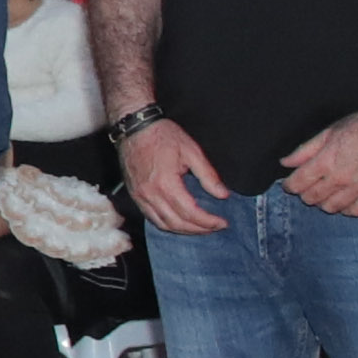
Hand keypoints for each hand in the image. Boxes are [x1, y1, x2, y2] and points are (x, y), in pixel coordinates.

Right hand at [123, 114, 233, 234]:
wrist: (134, 127)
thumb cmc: (162, 135)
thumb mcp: (192, 151)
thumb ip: (208, 175)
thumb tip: (223, 195)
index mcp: (166, 183)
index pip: (190, 212)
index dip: (208, 221)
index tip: (223, 223)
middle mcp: (150, 194)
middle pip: (177, 223)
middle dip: (199, 229)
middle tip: (215, 227)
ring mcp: (140, 196)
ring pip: (163, 224)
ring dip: (183, 230)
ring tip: (200, 228)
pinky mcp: (135, 195)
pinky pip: (151, 218)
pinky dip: (168, 224)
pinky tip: (180, 222)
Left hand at [279, 110, 357, 216]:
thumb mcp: (329, 132)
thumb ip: (305, 150)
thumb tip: (285, 163)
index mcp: (326, 161)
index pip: (298, 183)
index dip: (289, 185)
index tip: (290, 184)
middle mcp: (340, 178)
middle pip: (312, 198)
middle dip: (305, 194)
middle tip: (308, 187)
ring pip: (331, 207)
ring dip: (324, 203)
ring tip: (325, 194)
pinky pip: (356, 211)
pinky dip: (346, 209)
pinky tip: (344, 201)